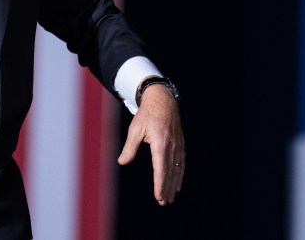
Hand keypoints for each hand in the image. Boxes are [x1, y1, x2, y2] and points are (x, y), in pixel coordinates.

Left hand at [117, 83, 184, 204]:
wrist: (162, 101)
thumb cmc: (146, 115)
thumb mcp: (135, 129)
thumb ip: (130, 147)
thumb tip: (122, 161)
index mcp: (161, 143)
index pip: (161, 168)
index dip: (160, 184)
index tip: (159, 196)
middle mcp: (172, 146)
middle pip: (170, 172)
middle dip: (167, 189)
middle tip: (164, 202)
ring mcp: (178, 146)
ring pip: (177, 169)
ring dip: (173, 185)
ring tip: (170, 198)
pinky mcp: (180, 145)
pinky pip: (181, 164)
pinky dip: (179, 175)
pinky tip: (177, 184)